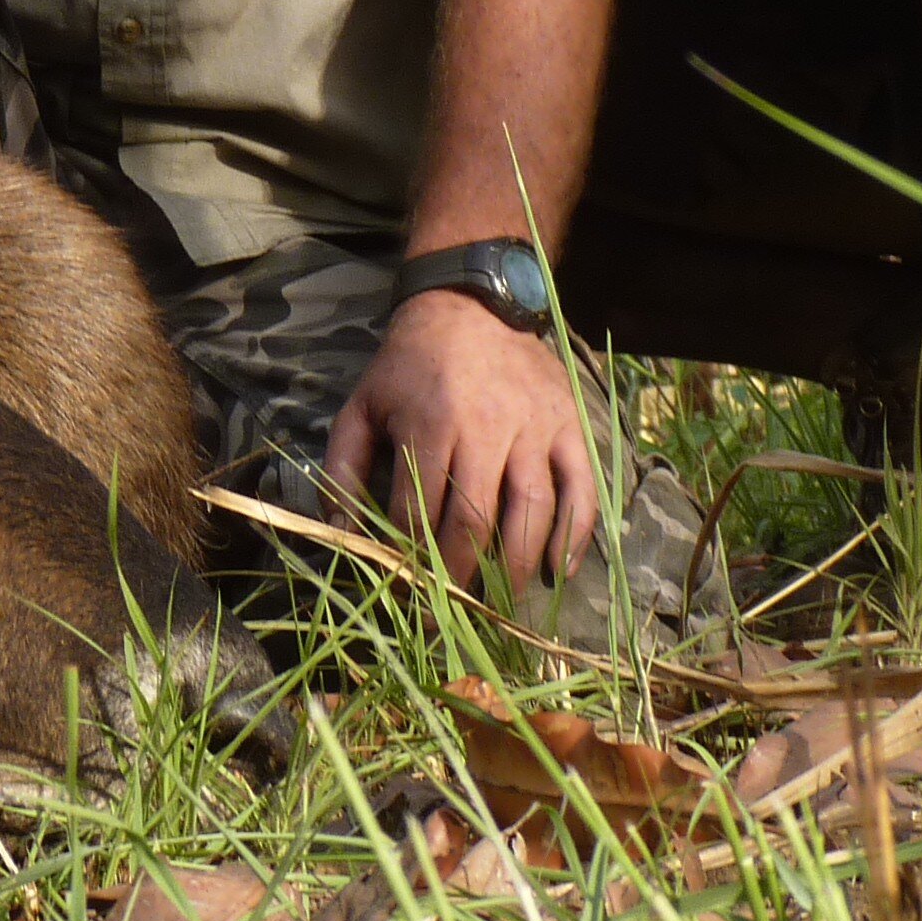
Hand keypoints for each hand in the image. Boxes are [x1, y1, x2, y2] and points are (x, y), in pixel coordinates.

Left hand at [321, 290, 596, 580]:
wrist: (470, 306)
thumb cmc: (409, 366)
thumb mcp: (361, 406)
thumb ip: (344, 468)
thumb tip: (340, 532)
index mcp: (430, 424)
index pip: (421, 512)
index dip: (413, 560)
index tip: (408, 594)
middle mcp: (487, 427)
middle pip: (476, 520)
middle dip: (462, 576)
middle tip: (453, 614)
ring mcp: (535, 428)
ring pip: (532, 512)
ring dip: (517, 567)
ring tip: (501, 605)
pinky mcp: (570, 427)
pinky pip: (580, 490)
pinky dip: (574, 537)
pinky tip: (558, 571)